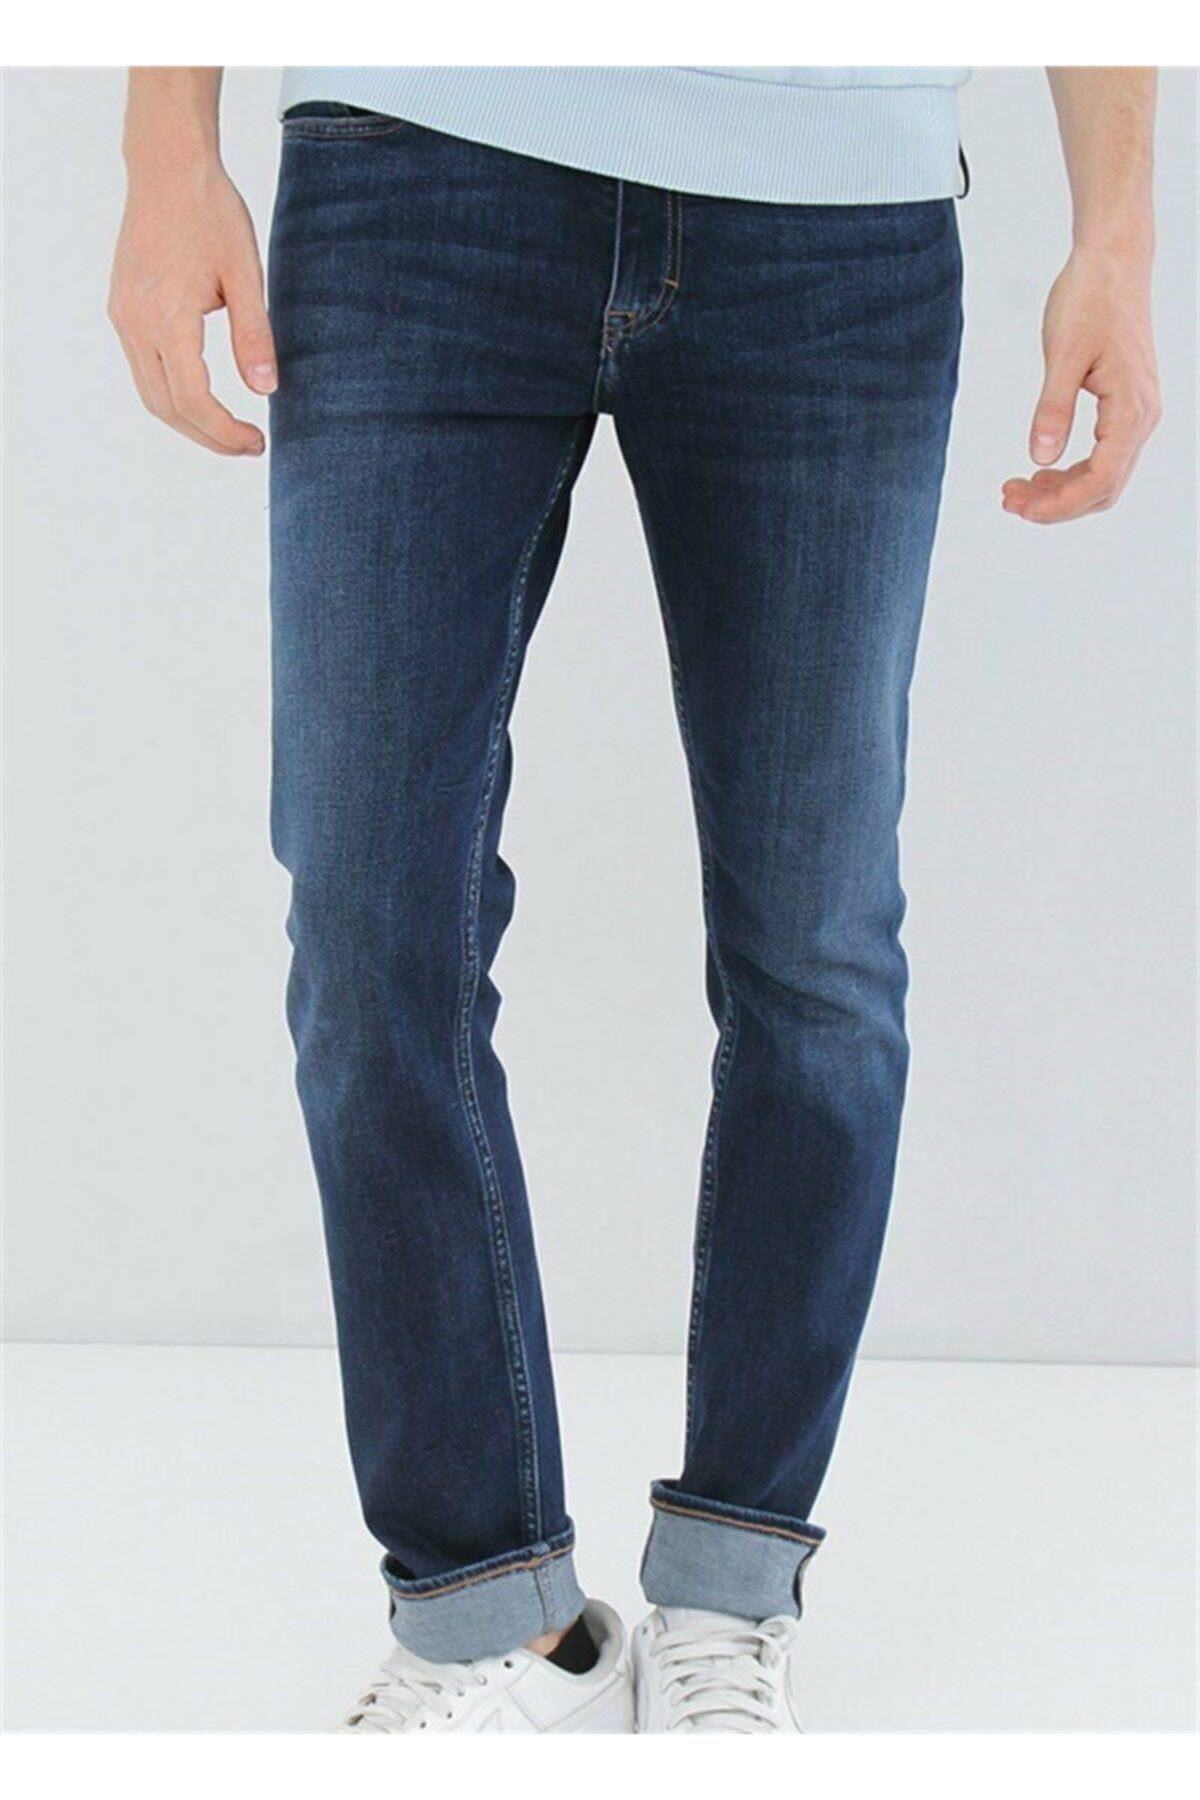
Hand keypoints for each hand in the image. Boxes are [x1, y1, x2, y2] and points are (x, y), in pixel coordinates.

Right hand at [109, 157, 274, 455]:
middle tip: (249, 445)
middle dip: (208, 436)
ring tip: (229, 428)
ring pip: (150, 394)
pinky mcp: (122, 309)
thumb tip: (266, 391)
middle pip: (166, 408)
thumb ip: (254, 335)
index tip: (256, 443)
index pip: (193, 401)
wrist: (167, 167)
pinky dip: (172, 394)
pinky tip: (204, 395)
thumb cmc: (210, 212)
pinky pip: (143, 369)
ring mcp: (123, 317)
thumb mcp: (245, 274)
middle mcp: (136, 323)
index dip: (224, 432)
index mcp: (167, 318)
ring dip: (188, 420)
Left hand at [1002, 243, 1160, 523]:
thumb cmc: (1089, 299)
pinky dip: (1070, 470)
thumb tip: (1040, 459)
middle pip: (1104, 489)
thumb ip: (1052, 409)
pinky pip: (1103, 456)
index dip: (1059, 506)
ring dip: (1061, 491)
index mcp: (1131, 409)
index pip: (1101, 481)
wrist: (1113, 262)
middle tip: (1007, 500)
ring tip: (1015, 488)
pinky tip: (1039, 467)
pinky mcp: (1126, 406)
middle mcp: (1143, 417)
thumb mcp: (1062, 355)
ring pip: (1103, 476)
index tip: (1019, 510)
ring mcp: (1137, 413)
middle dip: (1055, 504)